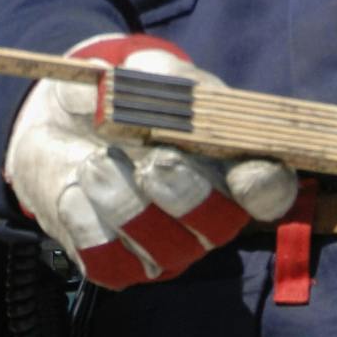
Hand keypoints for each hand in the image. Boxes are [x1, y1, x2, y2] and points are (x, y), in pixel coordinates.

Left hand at [6, 35, 297, 287]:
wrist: (67, 125)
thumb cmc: (125, 99)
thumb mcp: (138, 72)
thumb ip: (142, 74)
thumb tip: (114, 82)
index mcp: (229, 165)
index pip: (269, 190)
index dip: (266, 188)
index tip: (245, 173)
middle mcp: (205, 215)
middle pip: (218, 225)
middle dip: (188, 195)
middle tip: (155, 161)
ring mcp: (163, 246)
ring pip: (163, 250)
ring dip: (128, 206)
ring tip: (95, 163)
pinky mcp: (115, 264)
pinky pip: (108, 263)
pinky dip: (89, 224)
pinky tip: (75, 187)